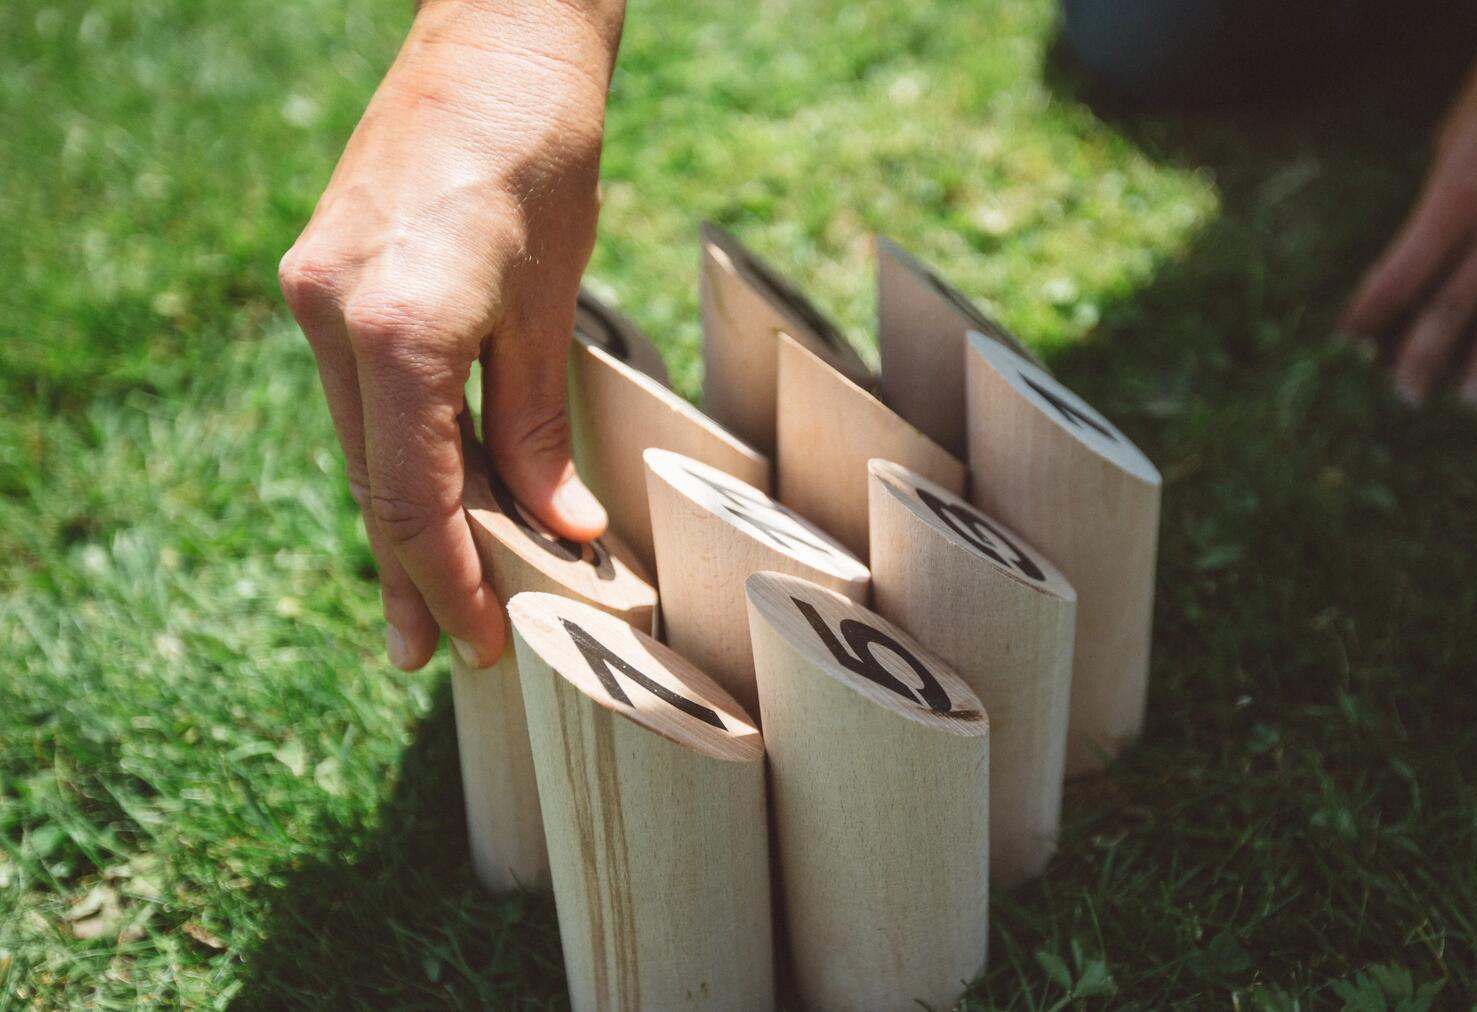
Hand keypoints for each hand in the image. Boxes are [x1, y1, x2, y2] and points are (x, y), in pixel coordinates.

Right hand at [279, 0, 623, 669]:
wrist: (495, 39)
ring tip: (429, 606)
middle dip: (417, 574)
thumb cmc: (545, 156)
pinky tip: (420, 502)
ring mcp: (317, 295)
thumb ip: (537, 424)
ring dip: (399, 525)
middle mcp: (335, 317)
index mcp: (399, 329)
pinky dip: (394, 455)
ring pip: (362, 443)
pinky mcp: (324, 277)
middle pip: (377, 483)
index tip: (479, 644)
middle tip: (441, 657)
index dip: (452, 581)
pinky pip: (360, 396)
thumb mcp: (554, 303)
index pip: (417, 497)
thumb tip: (561, 530)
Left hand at [1339, 0, 1476, 407]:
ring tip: (1475, 404)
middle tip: (1406, 398)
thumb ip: (1442, 196)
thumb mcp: (1453, 136)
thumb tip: (1425, 246)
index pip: (1401, 275)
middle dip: (1424, 359)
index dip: (1370, 314)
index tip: (1348, 345)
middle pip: (1453, 309)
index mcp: (1455, 199)